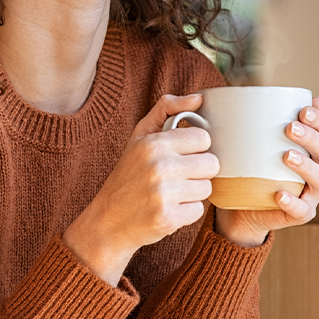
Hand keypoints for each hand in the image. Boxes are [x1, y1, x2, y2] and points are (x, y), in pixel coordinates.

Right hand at [62, 93, 219, 284]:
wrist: (107, 221)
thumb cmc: (128, 175)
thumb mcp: (140, 137)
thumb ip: (167, 109)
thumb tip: (199, 98)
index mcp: (154, 144)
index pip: (203, 138)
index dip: (196, 148)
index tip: (181, 155)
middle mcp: (159, 166)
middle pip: (211, 164)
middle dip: (198, 172)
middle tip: (178, 176)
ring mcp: (163, 194)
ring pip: (207, 188)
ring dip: (193, 193)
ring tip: (171, 193)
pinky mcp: (168, 219)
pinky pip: (198, 211)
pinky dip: (186, 212)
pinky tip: (168, 209)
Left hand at [214, 97, 318, 246]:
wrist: (244, 206)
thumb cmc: (253, 167)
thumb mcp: (255, 142)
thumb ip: (257, 120)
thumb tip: (247, 93)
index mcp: (313, 148)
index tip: (303, 109)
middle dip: (311, 137)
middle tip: (290, 128)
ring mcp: (312, 193)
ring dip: (306, 166)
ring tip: (287, 156)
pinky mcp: (301, 213)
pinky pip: (301, 210)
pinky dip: (293, 202)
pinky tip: (280, 194)